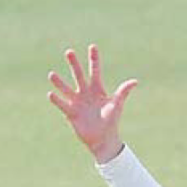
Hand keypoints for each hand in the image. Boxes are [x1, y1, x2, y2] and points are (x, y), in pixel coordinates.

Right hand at [48, 44, 137, 162]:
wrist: (104, 139)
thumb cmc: (111, 121)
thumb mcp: (117, 104)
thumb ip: (123, 91)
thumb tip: (135, 81)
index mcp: (97, 89)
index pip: (95, 71)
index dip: (94, 60)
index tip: (92, 47)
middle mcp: (85, 93)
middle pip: (79, 75)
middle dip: (74, 64)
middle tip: (69, 52)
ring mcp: (77, 102)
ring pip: (67, 89)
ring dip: (59, 82)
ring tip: (51, 74)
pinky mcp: (72, 113)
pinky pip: (63, 105)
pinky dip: (57, 100)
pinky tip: (51, 94)